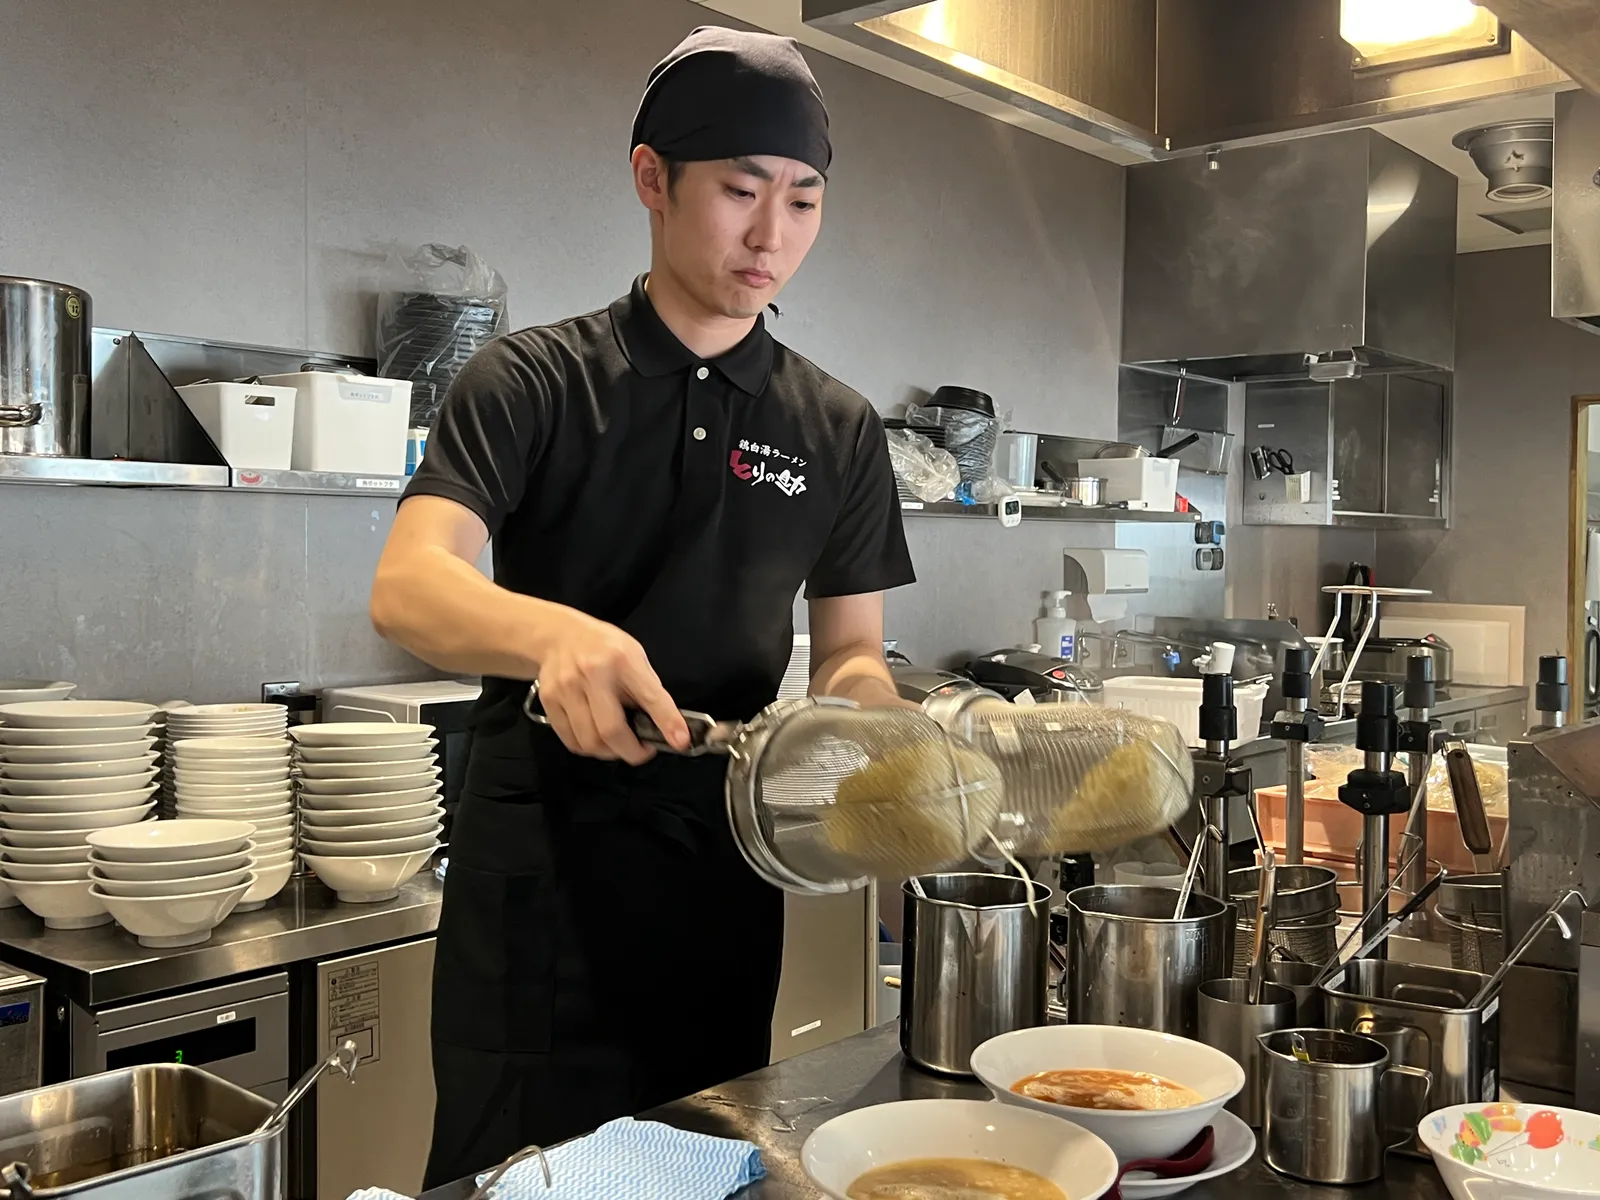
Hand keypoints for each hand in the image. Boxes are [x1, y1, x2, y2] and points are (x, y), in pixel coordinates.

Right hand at [534, 613, 688, 763]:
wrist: (560, 636)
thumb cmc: (604, 648)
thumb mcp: (635, 656)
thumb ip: (647, 689)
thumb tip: (664, 726)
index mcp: (623, 660)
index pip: (650, 696)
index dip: (667, 722)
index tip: (680, 741)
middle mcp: (593, 674)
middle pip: (611, 731)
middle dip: (632, 752)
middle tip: (642, 751)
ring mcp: (567, 689)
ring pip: (590, 742)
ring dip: (610, 753)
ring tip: (618, 743)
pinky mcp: (549, 702)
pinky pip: (572, 741)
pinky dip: (589, 748)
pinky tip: (597, 738)